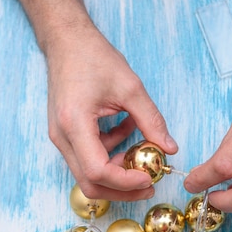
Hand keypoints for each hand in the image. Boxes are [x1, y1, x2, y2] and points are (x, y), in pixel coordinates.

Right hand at [44, 22, 177, 200]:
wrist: (66, 42)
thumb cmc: (92, 57)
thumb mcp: (130, 87)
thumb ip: (151, 120)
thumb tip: (170, 148)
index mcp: (74, 124)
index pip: (97, 171)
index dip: (124, 182)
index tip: (148, 177)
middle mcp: (62, 137)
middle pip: (89, 183)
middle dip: (122, 189)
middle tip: (149, 183)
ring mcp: (61, 138)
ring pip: (88, 174)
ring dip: (117, 172)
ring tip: (141, 151)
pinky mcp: (66, 135)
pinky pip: (88, 158)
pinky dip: (110, 155)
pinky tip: (127, 132)